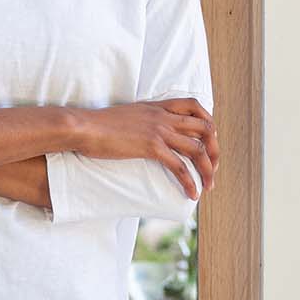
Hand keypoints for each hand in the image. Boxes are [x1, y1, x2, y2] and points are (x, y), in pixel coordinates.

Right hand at [76, 97, 218, 200]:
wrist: (84, 127)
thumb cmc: (99, 124)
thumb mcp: (128, 115)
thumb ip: (143, 119)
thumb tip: (147, 132)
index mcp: (158, 106)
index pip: (195, 106)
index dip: (208, 123)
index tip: (209, 141)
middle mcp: (163, 116)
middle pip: (205, 128)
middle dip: (215, 150)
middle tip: (213, 169)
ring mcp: (159, 131)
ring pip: (197, 149)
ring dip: (208, 170)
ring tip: (208, 186)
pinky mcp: (151, 147)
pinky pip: (179, 166)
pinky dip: (190, 181)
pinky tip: (192, 193)